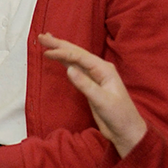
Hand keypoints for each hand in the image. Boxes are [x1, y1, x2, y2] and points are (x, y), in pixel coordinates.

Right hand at [39, 32, 145, 156]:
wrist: (126, 131)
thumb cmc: (119, 116)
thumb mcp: (102, 101)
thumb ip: (86, 85)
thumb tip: (69, 69)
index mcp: (104, 70)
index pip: (80, 57)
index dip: (63, 53)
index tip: (47, 52)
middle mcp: (99, 69)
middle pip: (77, 53)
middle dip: (60, 44)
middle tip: (42, 37)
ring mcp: (95, 77)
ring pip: (75, 60)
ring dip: (61, 50)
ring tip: (47, 42)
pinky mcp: (90, 86)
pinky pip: (76, 69)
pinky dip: (66, 62)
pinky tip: (59, 57)